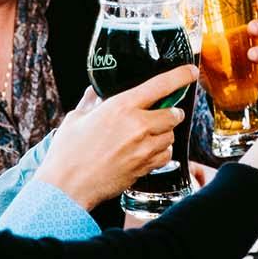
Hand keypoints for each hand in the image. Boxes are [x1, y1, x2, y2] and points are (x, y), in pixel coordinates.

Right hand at [35, 66, 195, 207]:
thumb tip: (93, 92)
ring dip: (165, 134)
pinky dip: (161, 153)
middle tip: (162, 113)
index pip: (161, 85)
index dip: (180, 76)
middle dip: (171, 112)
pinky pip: (166, 156)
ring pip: (171, 136)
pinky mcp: (145, 167)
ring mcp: (143, 148)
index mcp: (121, 106)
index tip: (190, 72)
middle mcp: (137, 125)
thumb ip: (90, 102)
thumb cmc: (68, 152)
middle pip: (173, 114)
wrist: (67, 186)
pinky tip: (147, 152)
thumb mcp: (76, 118)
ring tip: (149, 135)